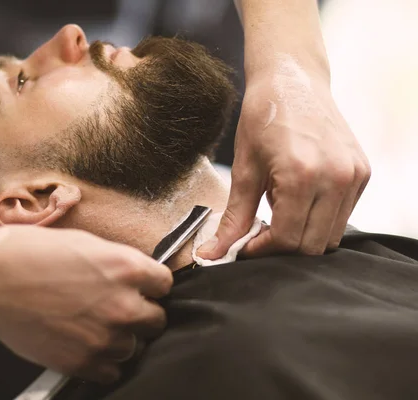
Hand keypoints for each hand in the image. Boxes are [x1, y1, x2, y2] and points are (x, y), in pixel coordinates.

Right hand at [0, 226, 171, 382]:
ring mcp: (104, 337)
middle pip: (157, 320)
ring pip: (134, 347)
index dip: (151, 285)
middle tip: (117, 308)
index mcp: (126, 268)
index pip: (164, 283)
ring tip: (94, 327)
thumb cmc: (29, 253)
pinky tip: (85, 345)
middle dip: (141, 313)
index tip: (142, 288)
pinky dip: (102, 362)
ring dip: (120, 339)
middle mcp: (123, 305)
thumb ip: (115, 263)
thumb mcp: (82, 243)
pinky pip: (111, 372)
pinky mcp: (82, 362)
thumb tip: (131, 275)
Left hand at [199, 62, 369, 257]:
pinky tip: (297, 202)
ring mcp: (354, 175)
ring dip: (302, 235)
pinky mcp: (362, 173)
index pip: (288, 240)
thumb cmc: (263, 118)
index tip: (244, 246)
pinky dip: (319, 220)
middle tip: (258, 233)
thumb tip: (211, 254)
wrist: (292, 79)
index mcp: (303, 175)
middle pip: (312, 246)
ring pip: (330, 236)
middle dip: (282, 247)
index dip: (262, 250)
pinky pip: (342, 216)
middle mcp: (336, 178)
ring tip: (277, 214)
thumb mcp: (244, 169)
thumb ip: (233, 218)